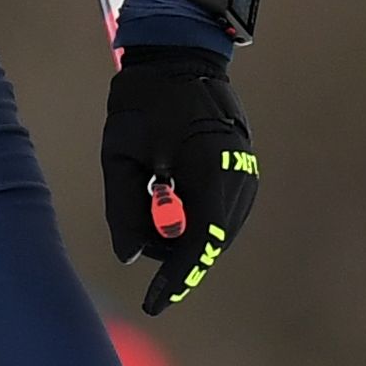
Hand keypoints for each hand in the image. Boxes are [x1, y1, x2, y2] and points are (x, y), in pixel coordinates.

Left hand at [101, 49, 258, 317]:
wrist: (178, 61)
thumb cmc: (144, 103)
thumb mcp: (120, 154)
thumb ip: (123, 208)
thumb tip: (130, 257)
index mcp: (214, 171)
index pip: (201, 243)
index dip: (177, 278)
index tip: (154, 303)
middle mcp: (239, 181)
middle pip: (207, 245)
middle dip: (170, 248)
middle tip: (139, 215)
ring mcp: (245, 180)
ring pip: (212, 234)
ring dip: (177, 231)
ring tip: (152, 186)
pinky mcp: (239, 178)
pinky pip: (214, 216)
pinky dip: (188, 217)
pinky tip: (165, 188)